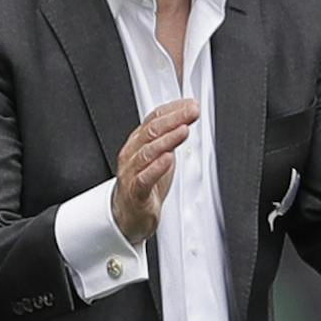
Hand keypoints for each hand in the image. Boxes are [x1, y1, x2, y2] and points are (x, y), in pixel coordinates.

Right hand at [113, 98, 198, 244]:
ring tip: (183, 130)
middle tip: (191, 112)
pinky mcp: (135, 193)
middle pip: (151, 131)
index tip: (191, 104)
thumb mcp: (159, 156)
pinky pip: (144, 178)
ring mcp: (132, 173)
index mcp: (138, 142)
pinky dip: (157, 168)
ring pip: (147, 152)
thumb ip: (170, 139)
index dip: (173, 109)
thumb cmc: (143, 185)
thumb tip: (187, 120)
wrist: (129, 216)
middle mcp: (132, 154)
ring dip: (167, 140)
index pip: (153, 118)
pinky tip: (168, 160)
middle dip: (174, 119)